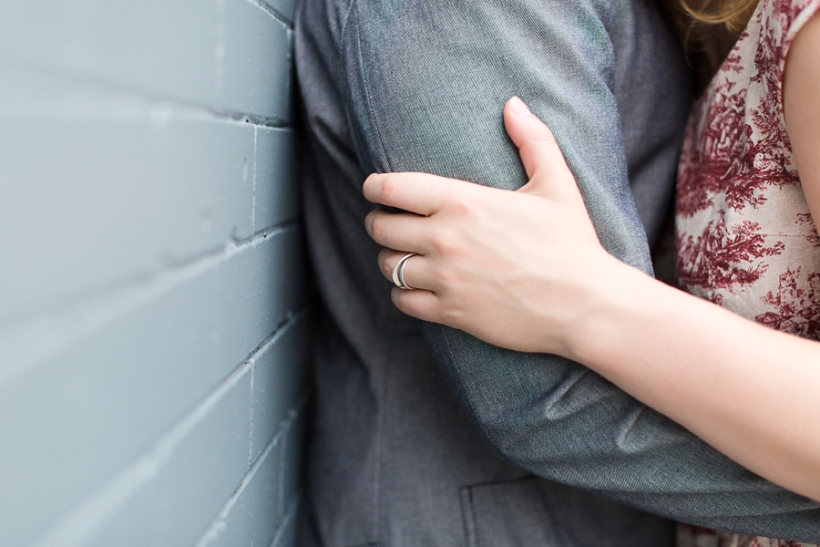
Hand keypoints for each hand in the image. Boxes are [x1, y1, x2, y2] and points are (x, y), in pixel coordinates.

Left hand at [363, 97, 623, 356]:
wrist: (583, 305)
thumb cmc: (571, 244)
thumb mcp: (556, 185)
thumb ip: (532, 140)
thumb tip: (513, 104)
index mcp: (462, 202)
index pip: (390, 188)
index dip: (374, 187)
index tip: (374, 190)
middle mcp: (444, 239)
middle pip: (380, 227)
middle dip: (380, 223)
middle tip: (391, 224)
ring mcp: (444, 278)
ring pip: (387, 266)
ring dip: (392, 259)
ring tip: (406, 256)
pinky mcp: (450, 311)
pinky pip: (403, 300)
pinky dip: (404, 293)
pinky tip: (418, 287)